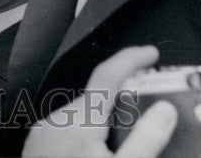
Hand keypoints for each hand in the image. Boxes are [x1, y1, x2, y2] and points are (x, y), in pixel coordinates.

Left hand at [22, 46, 176, 157]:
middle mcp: (55, 120)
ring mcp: (41, 135)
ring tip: (128, 141)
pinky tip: (99, 152)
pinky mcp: (36, 149)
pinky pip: (66, 130)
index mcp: (78, 120)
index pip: (107, 74)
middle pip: (95, 97)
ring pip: (81, 114)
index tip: (151, 52)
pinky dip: (87, 133)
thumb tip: (165, 109)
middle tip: (150, 109)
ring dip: (105, 120)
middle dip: (123, 98)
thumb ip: (146, 139)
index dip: (131, 58)